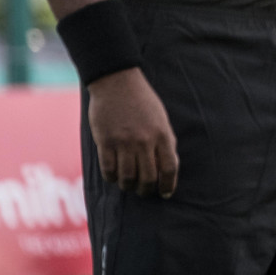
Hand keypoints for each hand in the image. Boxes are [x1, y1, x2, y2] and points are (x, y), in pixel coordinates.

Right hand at [87, 67, 178, 197]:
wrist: (117, 82)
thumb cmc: (142, 101)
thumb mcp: (161, 119)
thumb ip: (164, 142)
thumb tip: (168, 167)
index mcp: (162, 134)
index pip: (169, 168)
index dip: (168, 185)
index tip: (165, 193)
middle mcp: (144, 141)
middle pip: (148, 178)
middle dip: (147, 190)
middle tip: (144, 191)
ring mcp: (124, 142)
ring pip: (127, 178)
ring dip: (128, 186)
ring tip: (129, 185)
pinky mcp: (105, 142)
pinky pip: (108, 170)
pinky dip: (111, 178)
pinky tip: (114, 176)